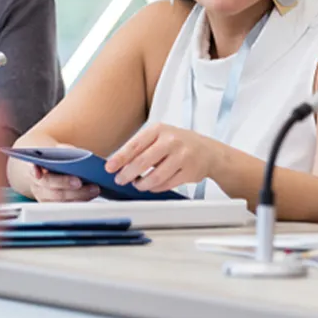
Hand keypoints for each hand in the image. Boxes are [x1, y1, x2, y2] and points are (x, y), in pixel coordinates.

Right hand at [23, 144, 100, 201]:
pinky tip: (91, 195)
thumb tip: (73, 153)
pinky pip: (67, 207)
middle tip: (80, 181)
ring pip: (60, 201)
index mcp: (35, 169)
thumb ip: (64, 150)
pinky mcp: (56, 207)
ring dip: (78, 196)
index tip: (38, 172)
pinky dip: (80, 201)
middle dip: (65, 185)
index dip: (34, 171)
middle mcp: (38, 186)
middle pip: (50, 188)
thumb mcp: (58, 150)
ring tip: (94, 189)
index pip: (32, 170)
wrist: (52, 168)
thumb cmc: (56, 159)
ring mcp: (45, 199)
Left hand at [105, 123, 221, 191]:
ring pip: (155, 176)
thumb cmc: (178, 142)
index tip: (109, 167)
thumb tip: (118, 163)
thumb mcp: (159, 136)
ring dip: (142, 184)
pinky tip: (151, 185)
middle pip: (143, 162)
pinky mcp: (189, 172)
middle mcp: (171, 141)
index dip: (120, 158)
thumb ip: (140, 147)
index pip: (135, 145)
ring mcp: (182, 156)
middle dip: (127, 174)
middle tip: (120, 180)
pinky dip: (155, 187)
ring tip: (137, 184)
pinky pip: (167, 184)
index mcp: (159, 129)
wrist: (208, 151)